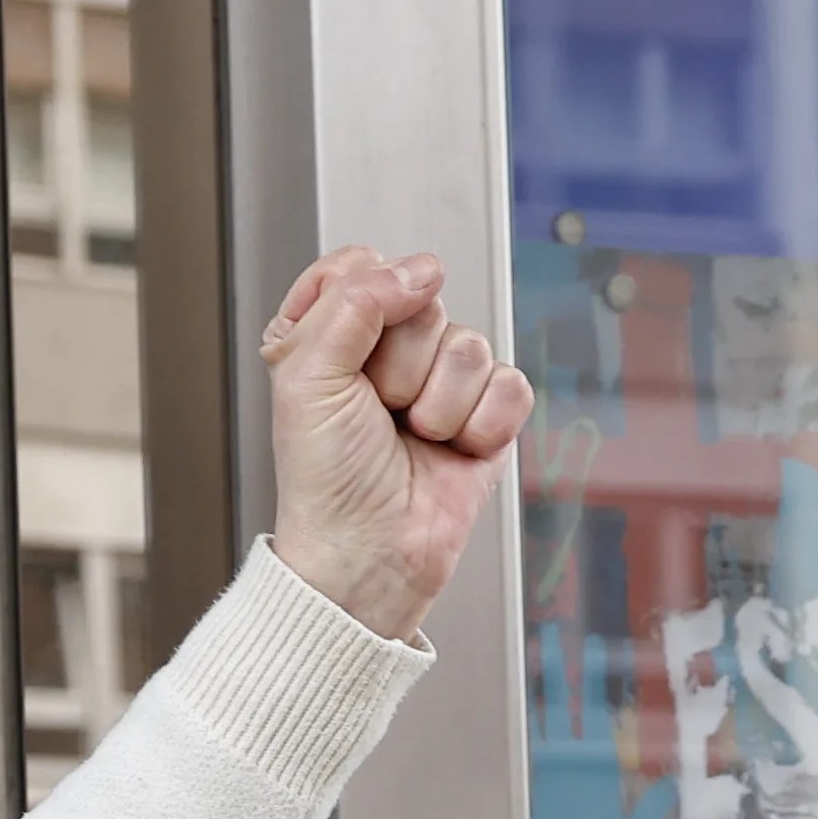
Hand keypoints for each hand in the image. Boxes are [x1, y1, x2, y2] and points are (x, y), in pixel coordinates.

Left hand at [258, 245, 530, 642]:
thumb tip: (421, 269)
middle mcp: (387, 351)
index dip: (362, 303)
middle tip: (377, 411)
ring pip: (470, 344)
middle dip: (401, 364)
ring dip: (438, 403)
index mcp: (330, 333)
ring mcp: (441, 381)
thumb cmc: (325, 478)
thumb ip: (353, 301)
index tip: (344, 354)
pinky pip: (510, 382)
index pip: (363, 265)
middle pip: (424, 302)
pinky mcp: (488, 413)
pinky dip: (481, 424)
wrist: (369, 552)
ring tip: (411, 437)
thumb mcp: (307, 375)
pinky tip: (451, 449)